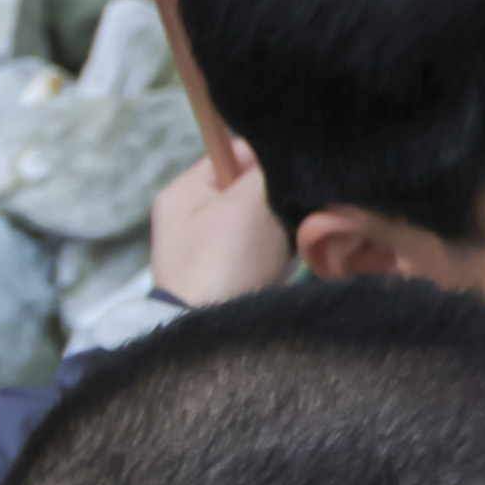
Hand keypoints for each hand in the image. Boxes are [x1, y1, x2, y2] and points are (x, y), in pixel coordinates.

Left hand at [147, 137, 288, 307]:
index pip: (237, 152)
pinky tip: (293, 261)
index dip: (271, 161)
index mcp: (186, 191)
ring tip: (297, 241)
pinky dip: (283, 252)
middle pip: (252, 189)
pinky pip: (266, 249)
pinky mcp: (231, 275)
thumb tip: (288, 157)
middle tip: (298, 214)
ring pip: (264, 220)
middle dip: (281, 199)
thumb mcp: (248, 204)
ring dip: (286, 228)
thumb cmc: (227, 260)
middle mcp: (193, 215)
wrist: (213, 332)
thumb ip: (268, 172)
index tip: (295, 179)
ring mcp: (211, 248)